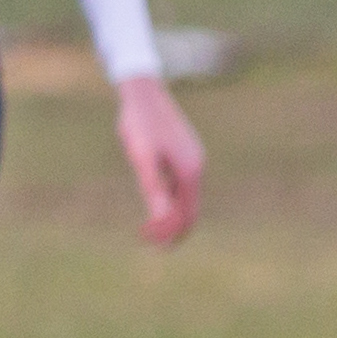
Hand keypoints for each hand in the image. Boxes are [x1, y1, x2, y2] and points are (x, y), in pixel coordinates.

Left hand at [113, 75, 201, 245]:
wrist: (144, 92)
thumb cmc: (139, 123)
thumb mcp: (141, 157)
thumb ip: (152, 188)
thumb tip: (159, 218)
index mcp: (190, 172)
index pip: (187, 214)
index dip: (170, 233)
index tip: (150, 244)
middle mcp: (197, 167)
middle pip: (191, 208)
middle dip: (175, 229)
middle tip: (153, 245)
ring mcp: (194, 159)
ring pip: (188, 196)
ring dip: (173, 214)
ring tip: (154, 227)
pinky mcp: (186, 153)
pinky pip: (183, 184)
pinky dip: (173, 198)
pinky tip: (160, 199)